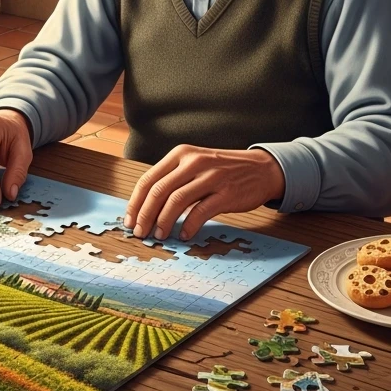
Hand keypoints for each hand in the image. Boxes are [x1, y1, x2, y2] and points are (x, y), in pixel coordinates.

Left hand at [124, 144, 285, 240]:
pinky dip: (188, 226)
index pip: (149, 179)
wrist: (261, 168)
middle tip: (140, 233)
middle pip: (159, 190)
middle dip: (145, 215)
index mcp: (180, 154)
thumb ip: (173, 179)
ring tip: (159, 236)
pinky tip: (183, 235)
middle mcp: (193, 162)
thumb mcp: (194, 164)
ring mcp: (210, 176)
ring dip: (163, 222)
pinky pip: (200, 211)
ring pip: (176, 201)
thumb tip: (146, 207)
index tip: (129, 220)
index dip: (136, 202)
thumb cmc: (222, 169)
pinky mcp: (226, 193)